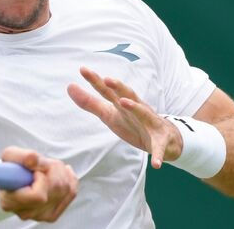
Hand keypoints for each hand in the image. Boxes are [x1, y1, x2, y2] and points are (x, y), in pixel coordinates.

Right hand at [0, 146, 77, 221]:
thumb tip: (33, 159)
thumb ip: (20, 156)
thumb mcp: (10, 156)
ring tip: (49, 167)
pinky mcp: (52, 214)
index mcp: (11, 201)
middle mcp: (26, 213)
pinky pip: (71, 193)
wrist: (15, 180)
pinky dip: (70, 179)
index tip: (35, 170)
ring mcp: (40, 216)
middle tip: (42, 164)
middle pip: (55, 189)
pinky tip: (62, 173)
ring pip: (65, 190)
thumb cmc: (11, 169)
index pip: (38, 195)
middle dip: (53, 169)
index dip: (41, 178)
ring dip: (61, 172)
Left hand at [66, 67, 182, 168]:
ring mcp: (150, 123)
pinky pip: (160, 148)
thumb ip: (90, 102)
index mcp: (123, 104)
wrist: (164, 138)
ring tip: (124, 103)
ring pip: (144, 114)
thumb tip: (69, 86)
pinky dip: (159, 155)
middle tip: (107, 79)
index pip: (108, 91)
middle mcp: (137, 109)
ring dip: (135, 108)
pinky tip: (156, 164)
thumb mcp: (109, 113)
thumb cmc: (132, 122)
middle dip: (119, 87)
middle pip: (128, 95)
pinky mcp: (160, 141)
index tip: (82, 69)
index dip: (96, 81)